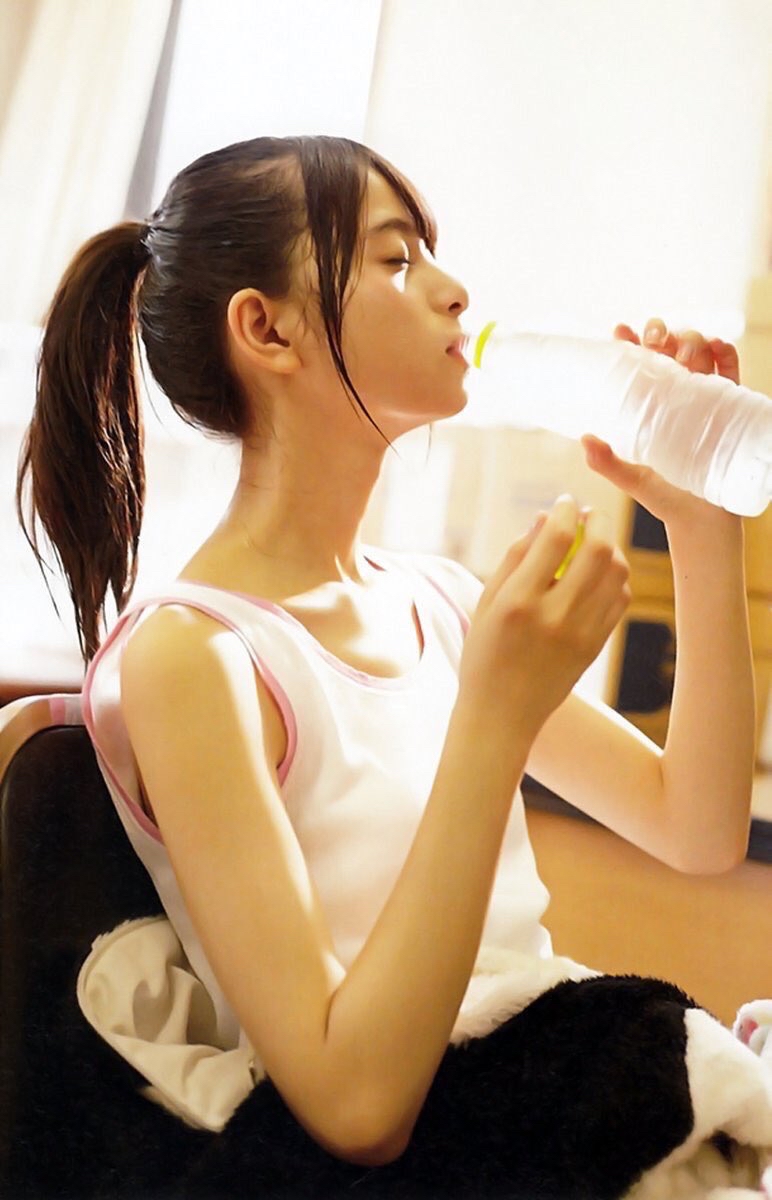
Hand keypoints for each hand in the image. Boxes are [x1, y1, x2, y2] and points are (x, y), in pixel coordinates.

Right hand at [459, 496, 629, 739]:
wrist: (501, 716)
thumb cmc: (484, 656)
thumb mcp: (485, 604)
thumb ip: (514, 559)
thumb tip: (544, 518)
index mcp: (518, 602)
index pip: (555, 539)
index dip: (565, 511)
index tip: (564, 502)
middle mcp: (553, 616)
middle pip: (598, 550)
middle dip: (597, 521)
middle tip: (588, 514)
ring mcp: (580, 634)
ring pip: (617, 574)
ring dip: (610, 549)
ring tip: (594, 544)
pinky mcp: (595, 648)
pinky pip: (620, 600)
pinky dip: (616, 579)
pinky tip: (599, 576)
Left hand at [582, 318, 741, 524]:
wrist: (701, 523)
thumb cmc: (665, 498)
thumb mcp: (632, 479)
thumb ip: (607, 462)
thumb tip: (585, 439)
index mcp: (649, 406)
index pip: (638, 366)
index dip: (630, 343)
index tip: (620, 331)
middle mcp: (676, 398)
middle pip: (670, 350)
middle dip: (662, 333)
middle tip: (655, 339)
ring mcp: (704, 401)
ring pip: (700, 355)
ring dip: (693, 340)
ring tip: (686, 349)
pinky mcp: (730, 410)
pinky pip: (732, 374)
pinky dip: (727, 354)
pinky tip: (719, 347)